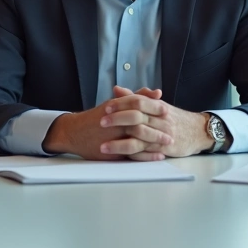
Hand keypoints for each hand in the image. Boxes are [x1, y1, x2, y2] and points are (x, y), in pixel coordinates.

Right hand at [42, 89, 172, 160]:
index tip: (167, 111)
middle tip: (172, 130)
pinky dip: (146, 156)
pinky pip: (132, 154)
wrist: (74, 133)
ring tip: (168, 143)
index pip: (138, 105)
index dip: (154, 108)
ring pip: (137, 138)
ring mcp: (113, 137)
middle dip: (158, 127)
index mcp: (116, 107)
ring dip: (154, 141)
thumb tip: (157, 92)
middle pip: (140, 123)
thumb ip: (136, 97)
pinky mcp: (112, 151)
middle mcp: (114, 121)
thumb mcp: (115, 104)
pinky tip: (157, 156)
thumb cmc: (97, 117)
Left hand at [102, 86, 213, 159]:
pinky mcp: (164, 149)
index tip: (106, 107)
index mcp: (157, 106)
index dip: (121, 103)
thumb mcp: (157, 105)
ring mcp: (162, 135)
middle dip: (117, 120)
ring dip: (119, 143)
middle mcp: (160, 119)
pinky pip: (145, 152)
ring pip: (139, 137)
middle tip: (101, 122)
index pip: (138, 101)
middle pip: (136, 117)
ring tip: (103, 146)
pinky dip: (132, 155)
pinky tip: (119, 157)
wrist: (198, 131)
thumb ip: (136, 97)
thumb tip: (117, 89)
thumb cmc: (174, 118)